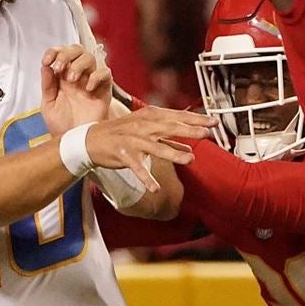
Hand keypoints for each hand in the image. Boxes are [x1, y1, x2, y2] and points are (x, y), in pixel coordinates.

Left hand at [40, 44, 111, 134]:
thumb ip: (47, 86)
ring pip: (90, 57)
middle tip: (60, 67)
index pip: (60, 53)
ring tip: (72, 80)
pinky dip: (96, 77)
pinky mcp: (104, 91)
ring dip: (79, 64)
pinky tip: (87, 89)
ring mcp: (90, 82)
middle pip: (76, 50)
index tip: (47, 60)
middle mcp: (77, 76)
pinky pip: (105, 73)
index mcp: (62, 78)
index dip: (54, 52)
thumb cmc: (63, 127)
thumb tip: (46, 66)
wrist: (75, 145)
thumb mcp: (48, 106)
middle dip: (66, 54)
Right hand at [85, 106, 215, 190]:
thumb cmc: (122, 133)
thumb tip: (190, 148)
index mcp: (150, 116)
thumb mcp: (145, 131)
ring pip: (156, 147)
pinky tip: (155, 189)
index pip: (176, 116)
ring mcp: (133, 140)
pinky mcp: (123, 154)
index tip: (213, 122)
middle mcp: (143, 126)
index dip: (195, 119)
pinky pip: (137, 168)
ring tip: (190, 159)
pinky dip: (146, 178)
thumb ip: (168, 140)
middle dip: (190, 130)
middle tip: (208, 134)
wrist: (91, 140)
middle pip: (170, 127)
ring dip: (173, 153)